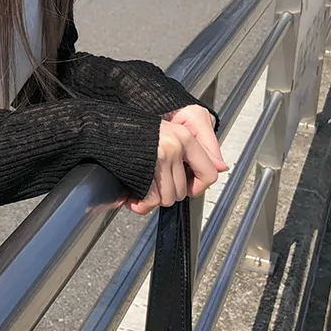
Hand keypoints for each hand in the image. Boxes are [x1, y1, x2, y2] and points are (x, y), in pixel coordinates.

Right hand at [131, 101, 226, 215]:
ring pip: (168, 198)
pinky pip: (152, 200)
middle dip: (167, 193)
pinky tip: (134, 196)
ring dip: (153, 198)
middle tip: (154, 182)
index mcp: (186, 136)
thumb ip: (199, 148)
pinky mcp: (147, 167)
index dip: (197, 186)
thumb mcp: (172, 132)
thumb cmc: (138, 132)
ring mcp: (162, 155)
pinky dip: (141, 203)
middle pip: (183, 191)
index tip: (187, 187)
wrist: (108, 127)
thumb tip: (222, 167)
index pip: (209, 172)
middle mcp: (176, 144)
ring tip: (143, 185)